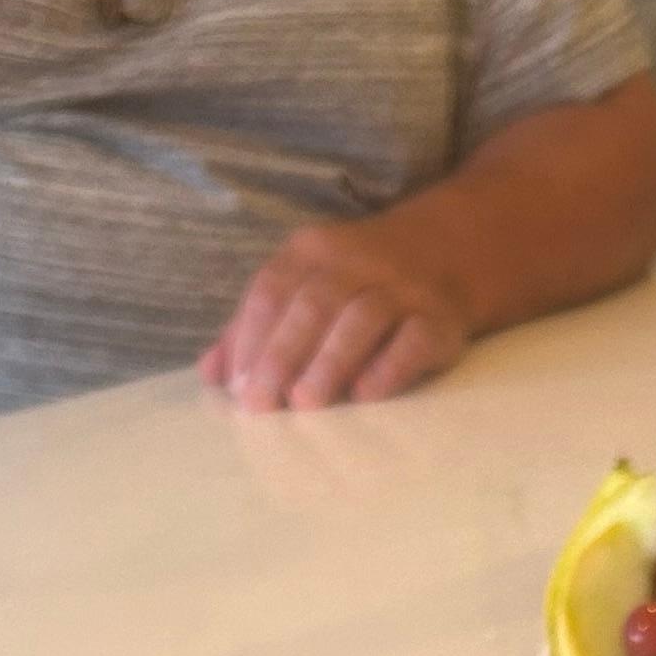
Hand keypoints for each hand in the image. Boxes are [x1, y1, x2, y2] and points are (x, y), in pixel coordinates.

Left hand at [199, 220, 471, 413]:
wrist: (446, 254)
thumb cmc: (355, 285)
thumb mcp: (303, 287)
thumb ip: (256, 327)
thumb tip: (210, 373)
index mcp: (312, 252)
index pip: (273, 289)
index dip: (251, 337)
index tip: (238, 386)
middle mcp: (356, 263)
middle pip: (314, 304)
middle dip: (283, 355)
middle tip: (263, 404)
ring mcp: (402, 288)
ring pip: (362, 318)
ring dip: (330, 362)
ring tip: (305, 404)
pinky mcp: (439, 319)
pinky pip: (414, 340)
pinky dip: (388, 367)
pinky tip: (364, 396)